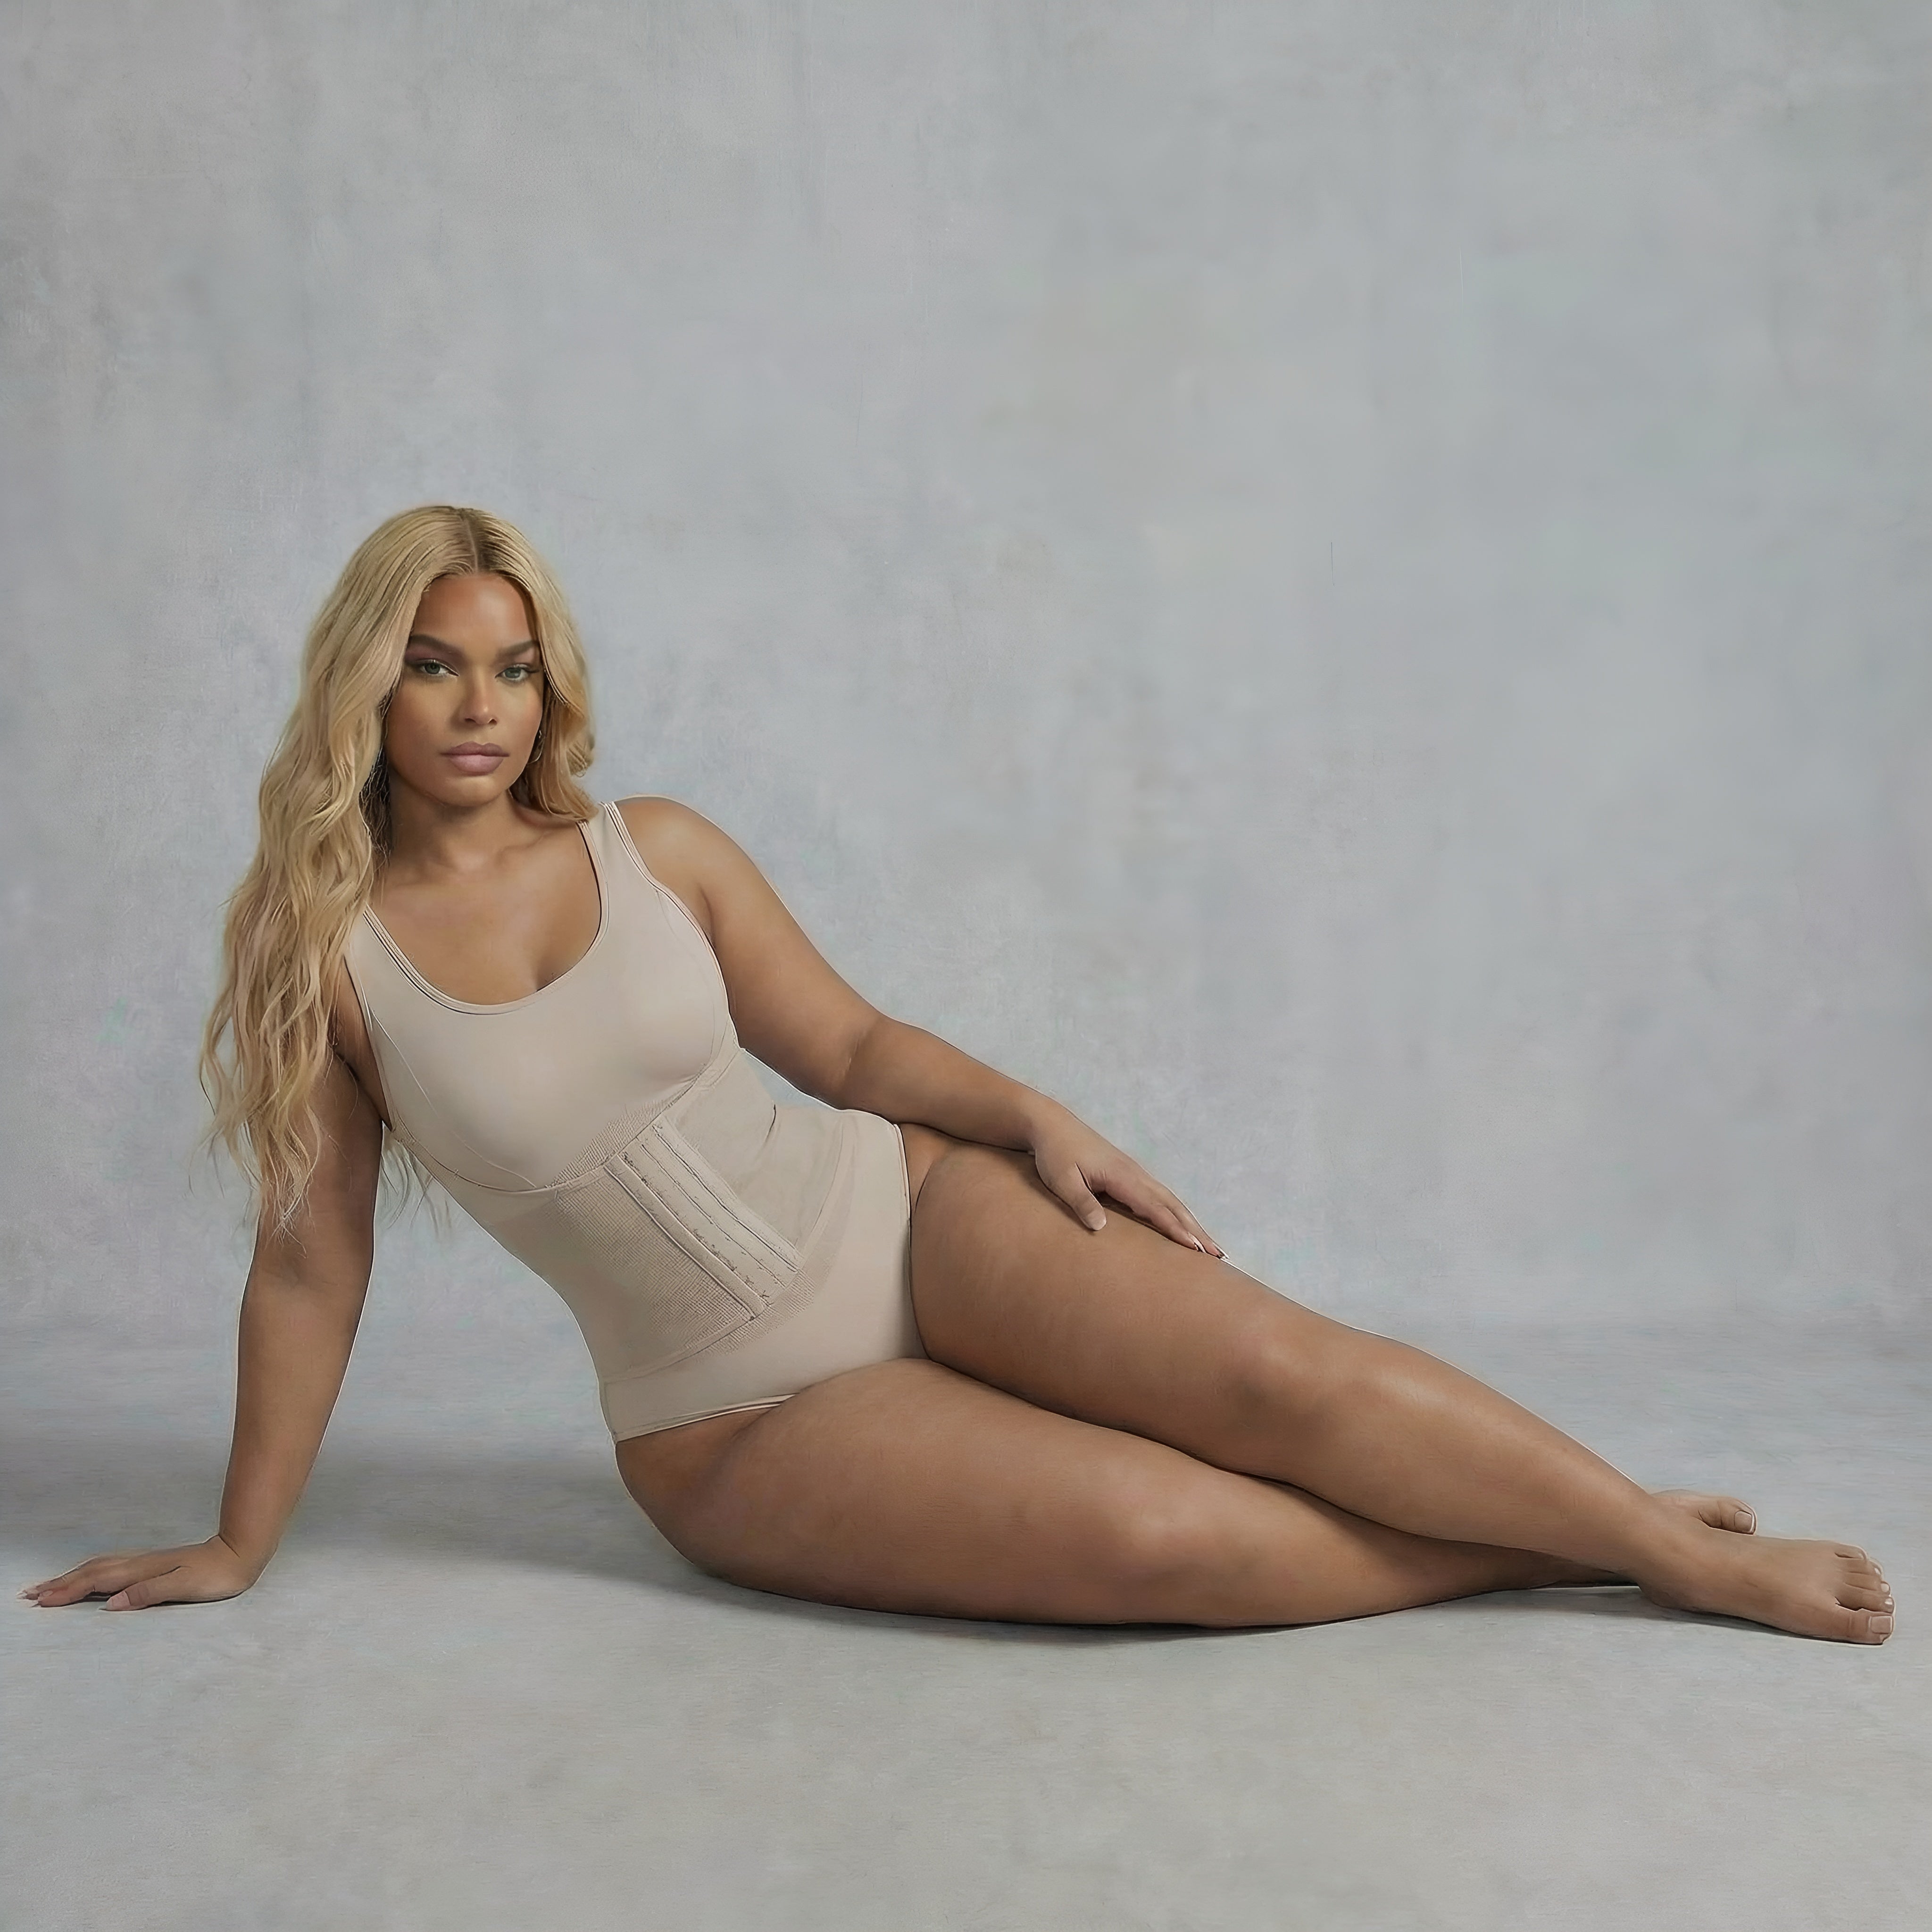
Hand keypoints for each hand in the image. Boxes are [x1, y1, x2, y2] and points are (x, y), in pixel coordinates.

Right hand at [20, 1534, 262, 1610]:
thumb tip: (111, 1604)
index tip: (40, 1601)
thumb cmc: (216, 1575)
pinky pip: (113, 1568)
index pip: (96, 1581)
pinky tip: (90, 1579)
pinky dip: (92, 1574)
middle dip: (60, 1584)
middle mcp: (140, 1564)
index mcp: (142, 1571)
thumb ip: (148, 1594)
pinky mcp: (154, 1565)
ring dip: (72, 1577)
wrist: (241, 1552)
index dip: (67, 1591)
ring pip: (100, 1567)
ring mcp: (146, 1563)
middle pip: (91, 1572)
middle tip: (30, 1595)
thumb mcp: (185, 1587)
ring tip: (49, 1586)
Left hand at [1027, 1106, 1223, 1255]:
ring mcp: (1134, 1174)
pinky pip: (1159, 1197)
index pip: (1154, 1207)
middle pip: (1173, 1205)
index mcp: (1121, 1177)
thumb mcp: (1062, 1179)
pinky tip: (1182, 1226)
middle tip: (1218, 1254)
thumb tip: (1101, 1227)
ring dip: (1191, 1223)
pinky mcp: (1129, 1175)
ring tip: (1210, 1246)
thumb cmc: (1055, 1154)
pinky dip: (1176, 1213)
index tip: (1195, 1248)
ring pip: (1170, 1201)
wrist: (1051, 1125)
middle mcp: (1135, 1174)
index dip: (1175, 1229)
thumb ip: (1082, 1202)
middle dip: (1195, 1230)